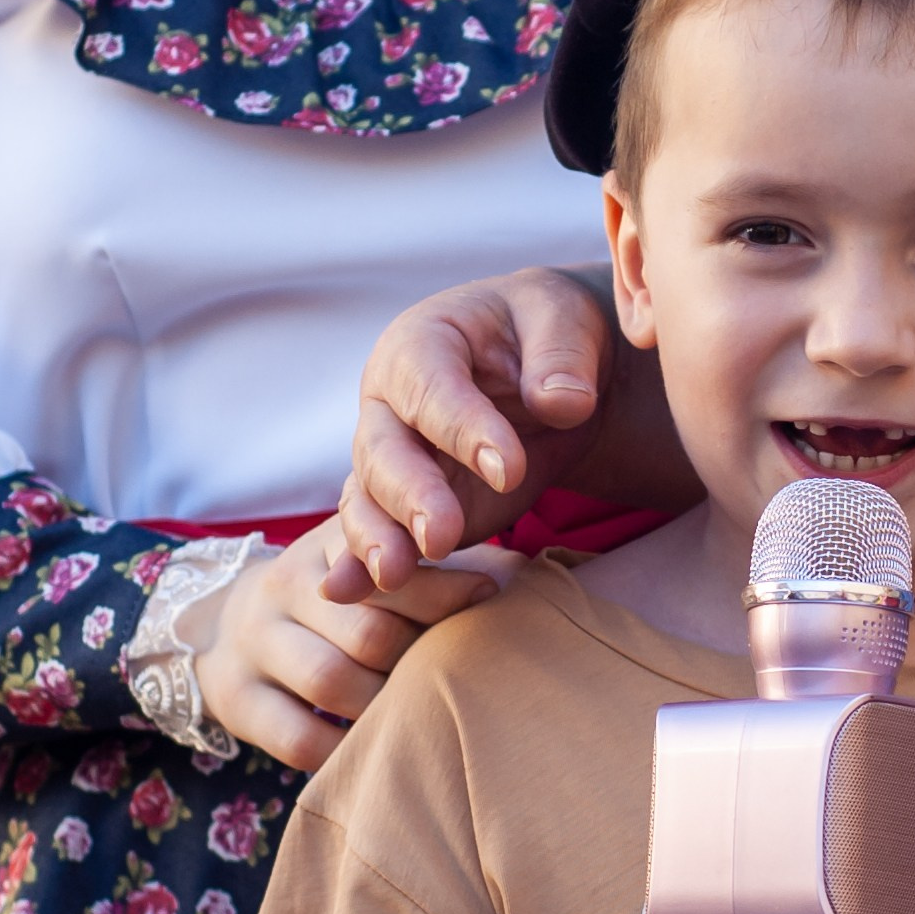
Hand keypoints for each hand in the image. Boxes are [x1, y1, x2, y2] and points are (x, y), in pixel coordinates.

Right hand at [193, 515, 500, 770]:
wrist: (228, 625)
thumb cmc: (339, 600)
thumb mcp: (375, 564)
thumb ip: (441, 565)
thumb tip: (523, 573)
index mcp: (327, 545)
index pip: (389, 565)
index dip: (444, 588)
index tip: (491, 595)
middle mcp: (284, 585)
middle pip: (367, 630)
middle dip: (422, 658)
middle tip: (464, 678)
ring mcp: (253, 642)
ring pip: (332, 682)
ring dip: (388, 706)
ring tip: (428, 717)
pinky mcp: (234, 697)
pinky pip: (298, 737)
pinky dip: (346, 750)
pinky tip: (380, 748)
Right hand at [328, 268, 618, 599]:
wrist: (545, 366)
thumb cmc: (547, 329)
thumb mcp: (564, 319)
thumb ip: (561, 356)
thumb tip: (564, 403)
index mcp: (422, 342)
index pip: (432, 387)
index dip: (465, 427)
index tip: (511, 468)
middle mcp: (391, 401)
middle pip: (384, 449)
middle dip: (411, 495)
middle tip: (442, 535)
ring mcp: (395, 457)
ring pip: (369, 498)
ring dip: (379, 538)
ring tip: (395, 576)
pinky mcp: (410, 504)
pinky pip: (380, 532)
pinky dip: (363, 563)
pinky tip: (350, 594)